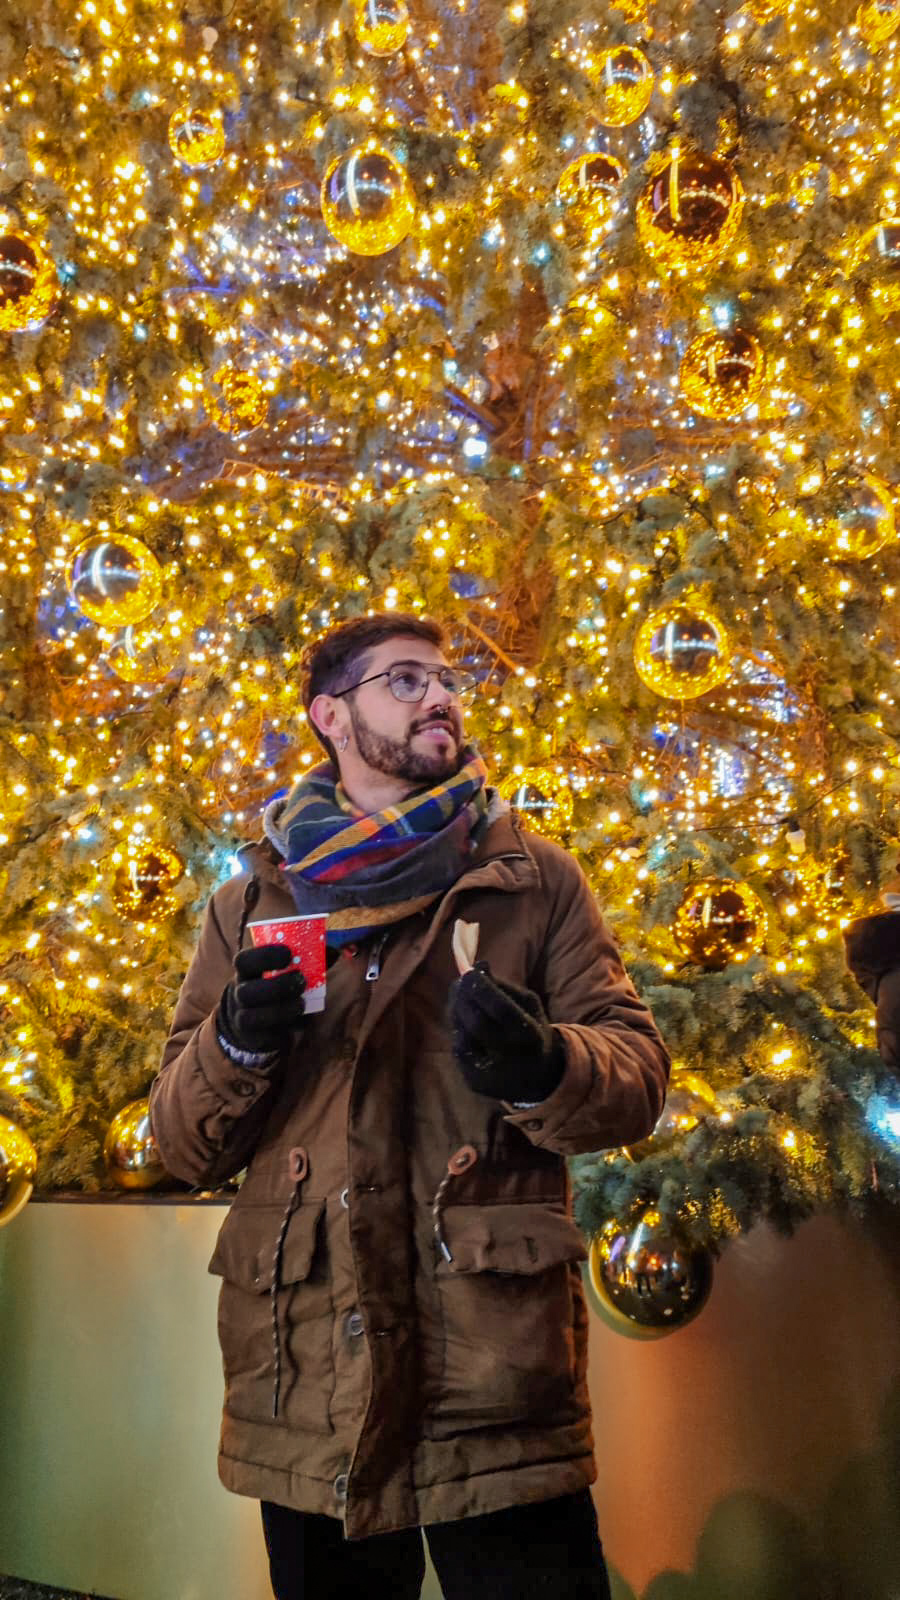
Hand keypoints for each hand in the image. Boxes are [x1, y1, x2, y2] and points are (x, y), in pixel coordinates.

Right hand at [217, 944, 306, 1056]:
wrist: (251, 1020)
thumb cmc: (272, 985)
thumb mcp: (280, 970)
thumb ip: (305, 959)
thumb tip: (334, 951)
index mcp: (245, 972)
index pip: (243, 960)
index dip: (264, 956)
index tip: (289, 954)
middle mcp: (239, 994)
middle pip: (247, 992)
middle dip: (277, 987)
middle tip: (302, 981)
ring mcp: (243, 1018)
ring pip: (253, 1017)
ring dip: (282, 1010)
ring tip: (302, 1004)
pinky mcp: (254, 1038)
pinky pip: (268, 1037)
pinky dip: (287, 1030)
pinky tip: (299, 1022)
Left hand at [449, 960, 564, 1102]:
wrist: (537, 1077)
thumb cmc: (530, 1030)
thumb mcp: (528, 1005)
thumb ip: (503, 985)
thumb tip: (479, 965)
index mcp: (530, 1036)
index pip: (500, 1009)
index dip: (482, 987)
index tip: (470, 971)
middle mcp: (511, 1058)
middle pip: (476, 1022)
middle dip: (463, 997)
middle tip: (460, 982)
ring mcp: (491, 1075)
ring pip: (462, 1035)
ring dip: (457, 1012)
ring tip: (463, 1000)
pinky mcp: (475, 1083)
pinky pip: (458, 1050)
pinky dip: (458, 1031)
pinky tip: (464, 1022)